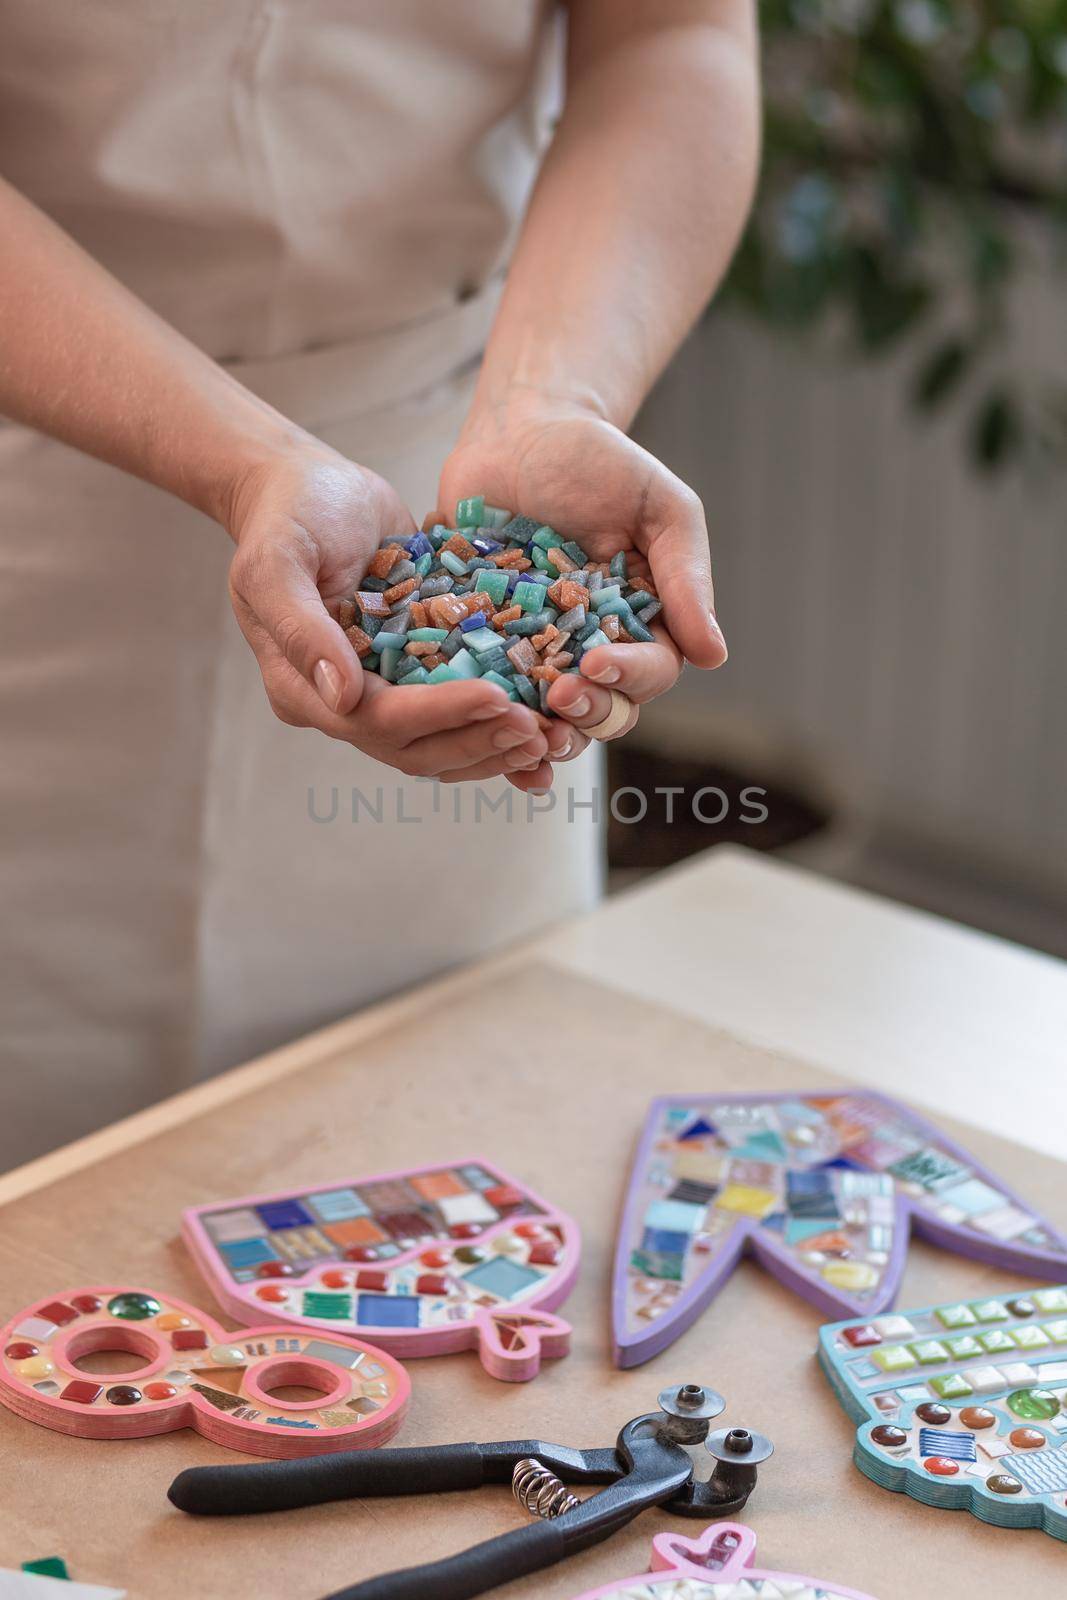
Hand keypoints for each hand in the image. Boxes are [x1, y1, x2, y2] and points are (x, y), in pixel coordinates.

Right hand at [225, 443, 549, 780]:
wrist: (309, 486)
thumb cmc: (288, 516)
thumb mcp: (277, 561)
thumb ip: (302, 628)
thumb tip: (342, 695)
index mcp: (303, 688)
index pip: (376, 719)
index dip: (437, 714)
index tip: (494, 696)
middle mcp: (344, 703)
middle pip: (415, 748)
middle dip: (476, 740)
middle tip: (535, 729)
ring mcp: (382, 691)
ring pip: (441, 743)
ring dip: (494, 746)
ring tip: (549, 737)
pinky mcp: (416, 672)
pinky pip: (458, 711)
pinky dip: (497, 723)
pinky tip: (546, 726)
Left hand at [438, 396, 726, 766]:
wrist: (518, 432)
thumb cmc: (600, 463)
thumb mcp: (659, 508)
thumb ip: (685, 577)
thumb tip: (714, 655)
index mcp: (643, 624)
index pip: (649, 671)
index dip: (628, 677)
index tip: (597, 663)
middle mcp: (591, 649)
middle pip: (601, 710)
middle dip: (584, 713)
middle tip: (557, 697)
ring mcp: (533, 652)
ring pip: (543, 716)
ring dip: (535, 730)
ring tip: (517, 724)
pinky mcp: (480, 643)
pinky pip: (483, 689)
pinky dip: (479, 713)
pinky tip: (468, 718)